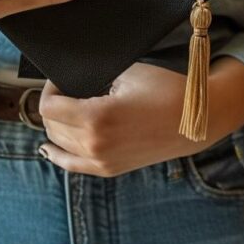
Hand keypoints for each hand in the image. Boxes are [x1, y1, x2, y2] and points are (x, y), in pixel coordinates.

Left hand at [38, 58, 243, 176]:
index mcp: (96, 117)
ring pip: (58, 143)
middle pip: (51, 125)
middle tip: (66, 91)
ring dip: (56, 125)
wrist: (195, 122)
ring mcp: (101, 160)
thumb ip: (95, 76)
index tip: (61, 79)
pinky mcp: (109, 169)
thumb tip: (72, 79)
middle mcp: (94, 143)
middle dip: (54, 105)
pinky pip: (70, 165)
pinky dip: (56, 154)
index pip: (49, 106)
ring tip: (66, 110)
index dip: (51, 88)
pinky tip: (48, 147)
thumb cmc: (165, 91)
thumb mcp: (128, 74)